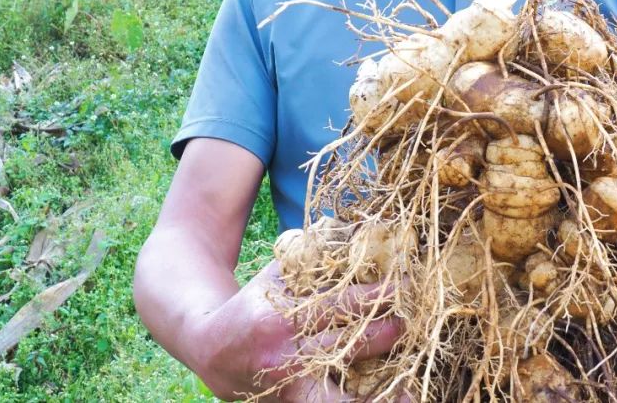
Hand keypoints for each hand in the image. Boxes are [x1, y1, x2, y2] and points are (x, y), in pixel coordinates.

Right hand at [188, 260, 402, 400]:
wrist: (206, 344)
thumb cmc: (254, 302)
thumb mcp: (278, 274)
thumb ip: (315, 256)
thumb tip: (362, 230)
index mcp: (281, 315)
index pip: (340, 303)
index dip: (377, 293)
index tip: (406, 284)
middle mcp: (284, 354)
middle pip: (346, 345)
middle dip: (384, 333)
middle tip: (410, 321)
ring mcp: (286, 386)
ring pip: (338, 395)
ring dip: (377, 390)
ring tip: (410, 390)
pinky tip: (390, 401)